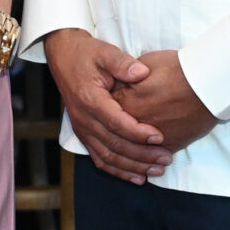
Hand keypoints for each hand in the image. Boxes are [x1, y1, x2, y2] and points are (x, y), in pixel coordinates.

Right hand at [44, 29, 171, 184]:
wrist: (64, 56)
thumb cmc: (87, 54)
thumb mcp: (105, 52)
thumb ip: (123, 63)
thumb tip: (142, 72)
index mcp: (90, 99)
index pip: (115, 122)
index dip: (138, 132)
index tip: (160, 137)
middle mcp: (84, 119)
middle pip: (114, 145)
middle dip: (142, 155)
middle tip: (166, 158)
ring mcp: (82, 129)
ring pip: (108, 156)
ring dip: (133, 166)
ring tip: (157, 170)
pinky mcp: (84, 134)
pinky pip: (100, 158)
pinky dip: (118, 170)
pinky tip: (137, 176)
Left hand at [111, 50, 216, 154]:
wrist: (208, 82)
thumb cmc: (179, 69)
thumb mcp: (147, 63)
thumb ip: (128, 75)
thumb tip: (121, 81)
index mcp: (126, 101)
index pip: (107, 110)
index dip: (107, 108)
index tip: (108, 108)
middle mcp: (135, 123)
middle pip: (117, 135)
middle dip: (115, 135)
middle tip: (116, 135)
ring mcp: (152, 137)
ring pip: (134, 152)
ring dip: (132, 156)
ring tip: (133, 156)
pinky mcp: (170, 144)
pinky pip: (154, 156)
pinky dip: (150, 161)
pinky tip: (150, 163)